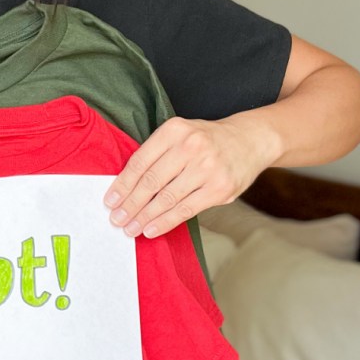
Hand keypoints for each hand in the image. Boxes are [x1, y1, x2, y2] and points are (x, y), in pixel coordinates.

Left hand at [104, 115, 279, 237]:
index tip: (110, 201)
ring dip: (144, 217)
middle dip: (130, 204)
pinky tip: (151, 229)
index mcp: (174, 130)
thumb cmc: (206, 141)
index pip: (140, 162)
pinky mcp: (220, 188)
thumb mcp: (179, 135)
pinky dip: (165, 222)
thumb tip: (124, 187)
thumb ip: (156, 155)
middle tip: (116, 219)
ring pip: (167, 199)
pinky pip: (186, 210)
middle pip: (151, 182)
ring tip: (130, 228)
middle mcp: (191, 146)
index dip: (122, 185)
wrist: (250, 140)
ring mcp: (207, 168)